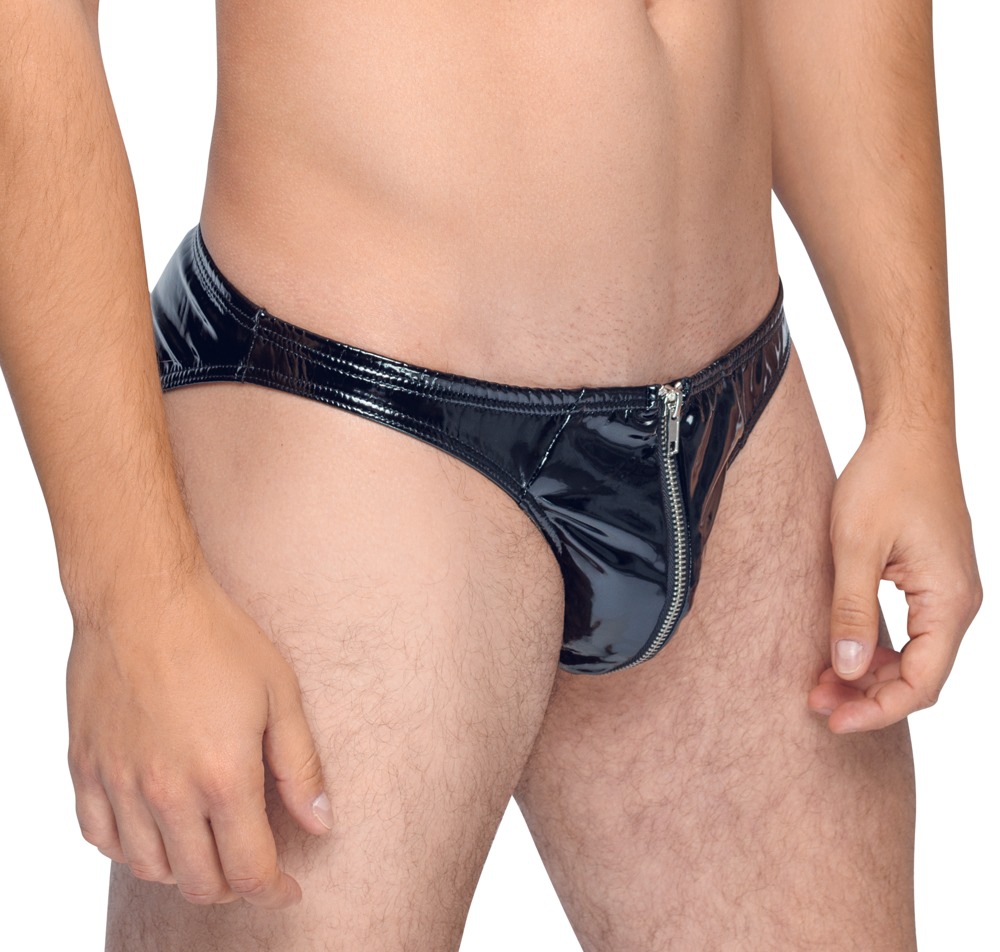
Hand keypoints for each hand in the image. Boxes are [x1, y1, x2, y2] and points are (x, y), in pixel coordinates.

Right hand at [66, 563, 332, 907]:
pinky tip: (155, 826)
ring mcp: (120, 783)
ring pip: (150, 869)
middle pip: (199, 883)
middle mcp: (166, 793)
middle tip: (251, 863)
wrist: (143, 598)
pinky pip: (101, 839)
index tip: (288, 889)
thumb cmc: (219, 638)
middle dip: (234, 887)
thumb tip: (321, 824)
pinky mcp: (86, 768)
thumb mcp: (280, 694)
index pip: (249, 872)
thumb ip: (300, 767)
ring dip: (184, 869)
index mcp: (223, 776)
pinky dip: (130, 849)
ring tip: (207, 842)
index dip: (274, 892)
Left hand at [808, 426, 981, 731]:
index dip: (877, 710)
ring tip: (819, 680)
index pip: (921, 683)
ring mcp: (946, 592)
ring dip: (868, 672)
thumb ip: (850, 610)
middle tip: (814, 701)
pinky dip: (875, 646)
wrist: (908, 434)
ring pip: (912, 656)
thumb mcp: (855, 546)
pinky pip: (909, 631)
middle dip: (866, 695)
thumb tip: (845, 669)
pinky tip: (839, 649)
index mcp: (948, 601)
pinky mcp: (930, 580)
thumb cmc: (886, 479)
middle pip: (918, 675)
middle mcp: (956, 603)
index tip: (832, 719)